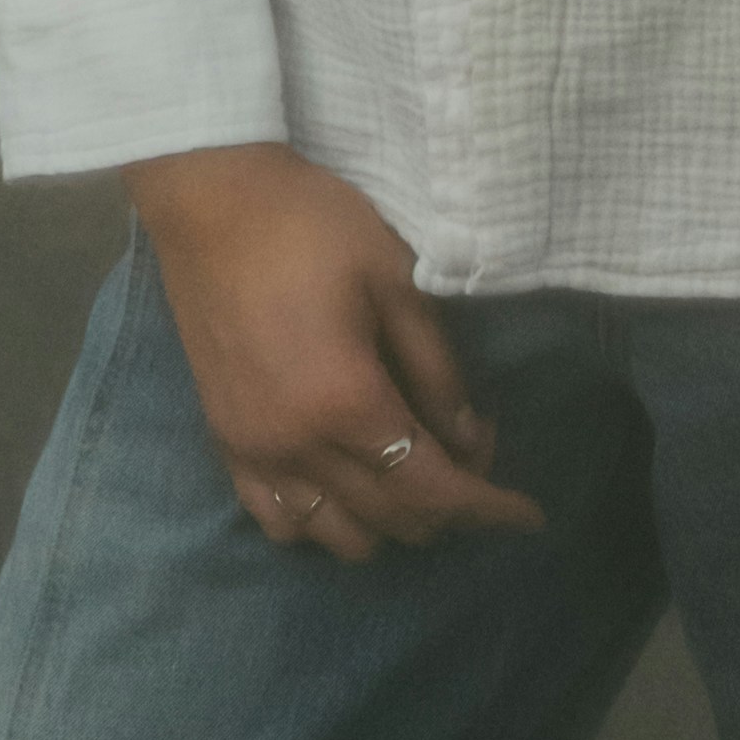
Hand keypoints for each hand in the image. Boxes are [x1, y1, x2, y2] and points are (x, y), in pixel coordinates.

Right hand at [124, 144, 545, 564]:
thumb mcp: (393, 278)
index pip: (431, 488)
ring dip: (389, 520)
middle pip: (391, 519)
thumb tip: (469, 438)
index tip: (528, 515)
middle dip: (449, 503)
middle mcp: (298, 447)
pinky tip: (346, 485)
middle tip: (472, 446)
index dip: (487, 508)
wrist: (211, 201)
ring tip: (412, 467)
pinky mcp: (226, 444)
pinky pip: (281, 522)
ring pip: (338, 537)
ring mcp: (255, 453)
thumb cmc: (310, 225)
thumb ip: (435, 367)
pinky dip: (324, 522)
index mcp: (345, 402)